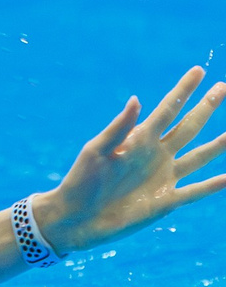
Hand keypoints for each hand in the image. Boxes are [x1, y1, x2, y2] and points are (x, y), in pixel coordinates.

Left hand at [34, 66, 225, 254]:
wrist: (75, 217)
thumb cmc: (80, 180)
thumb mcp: (96, 151)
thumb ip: (118, 128)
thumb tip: (136, 100)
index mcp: (139, 140)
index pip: (167, 109)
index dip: (183, 90)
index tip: (199, 70)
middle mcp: (156, 155)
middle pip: (189, 127)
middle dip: (206, 107)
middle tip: (223, 87)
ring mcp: (163, 177)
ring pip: (199, 156)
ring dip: (219, 144)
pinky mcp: (165, 202)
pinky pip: (196, 191)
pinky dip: (214, 185)